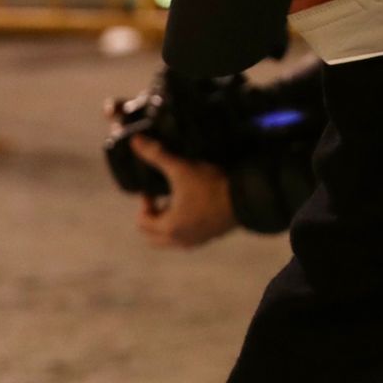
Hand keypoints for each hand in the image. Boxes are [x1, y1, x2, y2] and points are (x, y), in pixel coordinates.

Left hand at [129, 136, 236, 250]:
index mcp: (168, 227)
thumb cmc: (211, 185)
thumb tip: (135, 141)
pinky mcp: (209, 238)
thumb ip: (156, 155)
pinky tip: (192, 207)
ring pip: (169, 239)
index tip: (152, 189)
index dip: (144, 203)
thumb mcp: (181, 168)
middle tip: (161, 198)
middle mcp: (179, 240)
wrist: (247, 197)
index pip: (142, 223)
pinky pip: (187, 238)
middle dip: (152, 217)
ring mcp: (195, 241)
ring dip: (166, 222)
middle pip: (152, 235)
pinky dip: (182, 226)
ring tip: (176, 201)